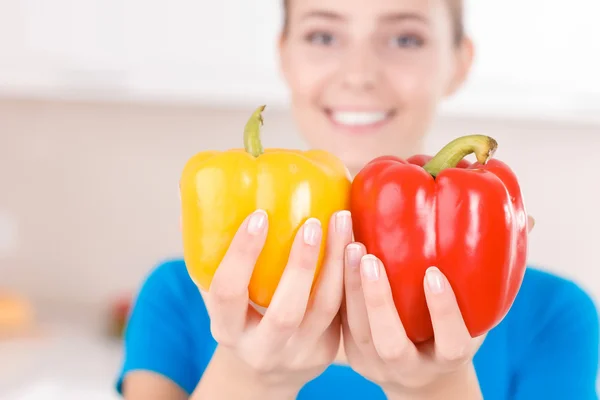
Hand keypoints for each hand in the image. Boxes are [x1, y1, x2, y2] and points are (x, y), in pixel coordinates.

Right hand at [203, 209, 352, 395]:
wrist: (267, 368)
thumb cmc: (241, 316)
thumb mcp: (221, 296)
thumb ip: (211, 255)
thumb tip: (196, 194)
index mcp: (226, 330)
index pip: (229, 294)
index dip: (242, 255)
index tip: (259, 215)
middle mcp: (262, 349)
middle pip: (285, 312)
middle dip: (301, 264)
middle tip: (313, 222)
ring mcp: (298, 354)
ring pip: (325, 309)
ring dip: (337, 262)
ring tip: (342, 221)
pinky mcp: (327, 351)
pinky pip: (344, 310)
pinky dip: (351, 274)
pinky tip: (356, 242)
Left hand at [341, 215, 535, 396]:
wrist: (417, 372)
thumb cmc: (453, 328)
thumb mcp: (479, 309)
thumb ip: (496, 269)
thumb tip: (526, 219)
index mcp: (449, 355)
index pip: (452, 342)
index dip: (444, 311)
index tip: (434, 274)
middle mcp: (410, 366)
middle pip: (391, 342)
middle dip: (379, 300)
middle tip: (369, 256)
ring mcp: (375, 362)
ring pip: (357, 330)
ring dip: (349, 286)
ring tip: (348, 244)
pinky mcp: (350, 352)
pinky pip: (338, 322)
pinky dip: (334, 287)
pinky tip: (332, 251)